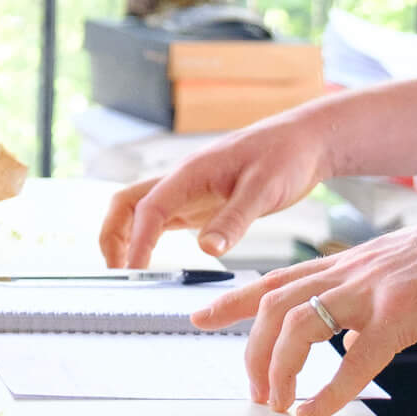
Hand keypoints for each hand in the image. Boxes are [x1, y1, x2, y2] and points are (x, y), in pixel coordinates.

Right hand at [98, 106, 333, 266]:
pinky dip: (148, 239)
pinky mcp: (199, 202)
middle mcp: (181, 180)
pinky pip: (162, 219)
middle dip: (113, 235)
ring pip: (139, 211)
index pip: (149, 208)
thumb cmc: (286, 156)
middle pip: (126, 203)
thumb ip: (233, 219)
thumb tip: (206, 250)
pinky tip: (155, 262)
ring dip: (126, 237)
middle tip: (119, 273)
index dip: (136, 241)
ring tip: (129, 273)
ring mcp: (187, 191)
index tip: (134, 272)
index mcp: (190, 173)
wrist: (304, 142)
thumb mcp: (263, 190)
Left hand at [190, 188, 416, 415]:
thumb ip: (367, 290)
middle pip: (274, 307)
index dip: (233, 300)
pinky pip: (355, 358)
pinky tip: (316, 412)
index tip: (199, 318)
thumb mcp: (400, 268)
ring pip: (299, 327)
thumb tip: (350, 326)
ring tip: (278, 405)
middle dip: (251, 351)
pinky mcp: (405, 312)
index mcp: (349, 264)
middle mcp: (350, 272)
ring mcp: (374, 290)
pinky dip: (329, 391)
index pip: (274, 279)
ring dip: (279, 370)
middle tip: (253, 391)